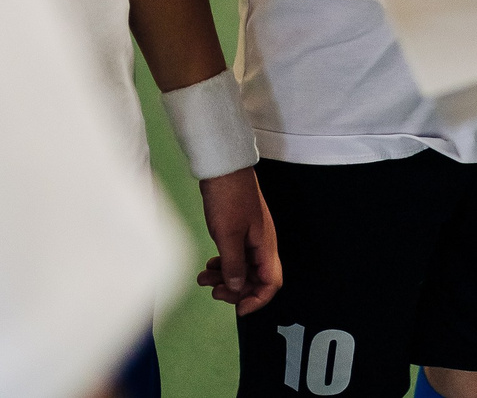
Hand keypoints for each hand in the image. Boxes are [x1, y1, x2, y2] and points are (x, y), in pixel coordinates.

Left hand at [193, 168, 282, 315]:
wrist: (222, 167)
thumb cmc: (228, 196)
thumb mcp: (228, 235)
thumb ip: (234, 265)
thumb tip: (237, 288)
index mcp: (265, 245)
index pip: (271, 283)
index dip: (257, 300)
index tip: (238, 309)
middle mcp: (262, 243)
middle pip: (256, 279)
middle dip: (236, 289)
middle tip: (214, 291)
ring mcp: (252, 236)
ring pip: (243, 267)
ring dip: (225, 277)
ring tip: (204, 279)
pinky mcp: (240, 230)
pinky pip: (235, 255)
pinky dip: (223, 264)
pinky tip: (210, 265)